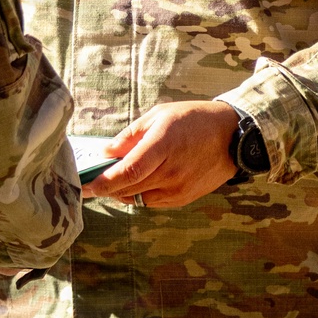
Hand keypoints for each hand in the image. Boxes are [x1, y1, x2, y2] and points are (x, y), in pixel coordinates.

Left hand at [82, 101, 238, 207]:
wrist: (232, 137)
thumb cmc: (194, 120)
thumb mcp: (160, 116)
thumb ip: (131, 135)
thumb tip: (107, 151)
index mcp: (164, 145)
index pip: (128, 171)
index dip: (104, 181)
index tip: (85, 185)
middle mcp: (171, 171)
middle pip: (129, 188)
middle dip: (105, 189)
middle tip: (88, 186)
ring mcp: (179, 188)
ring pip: (139, 198)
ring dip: (121, 192)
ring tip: (110, 182)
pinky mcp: (184, 198)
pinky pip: (152, 202)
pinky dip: (139, 195)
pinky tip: (134, 184)